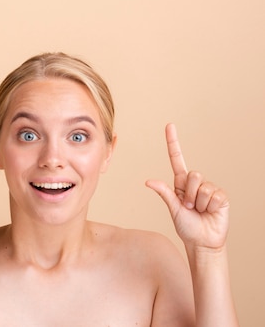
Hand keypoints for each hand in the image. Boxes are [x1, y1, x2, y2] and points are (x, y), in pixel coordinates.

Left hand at [146, 123, 229, 249]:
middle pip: (193, 175)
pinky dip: (210, 206)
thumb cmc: (186, 227)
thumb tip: (148, 181)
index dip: (173, 142)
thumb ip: (164, 193)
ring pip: (202, 186)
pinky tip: (211, 212)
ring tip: (200, 212)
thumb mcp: (173, 209)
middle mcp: (195, 183)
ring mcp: (209, 189)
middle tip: (191, 208)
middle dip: (190, 194)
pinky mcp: (221, 196)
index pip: (177, 158)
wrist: (203, 242)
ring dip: (199, 202)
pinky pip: (214, 194)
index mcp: (181, 183)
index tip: (169, 125)